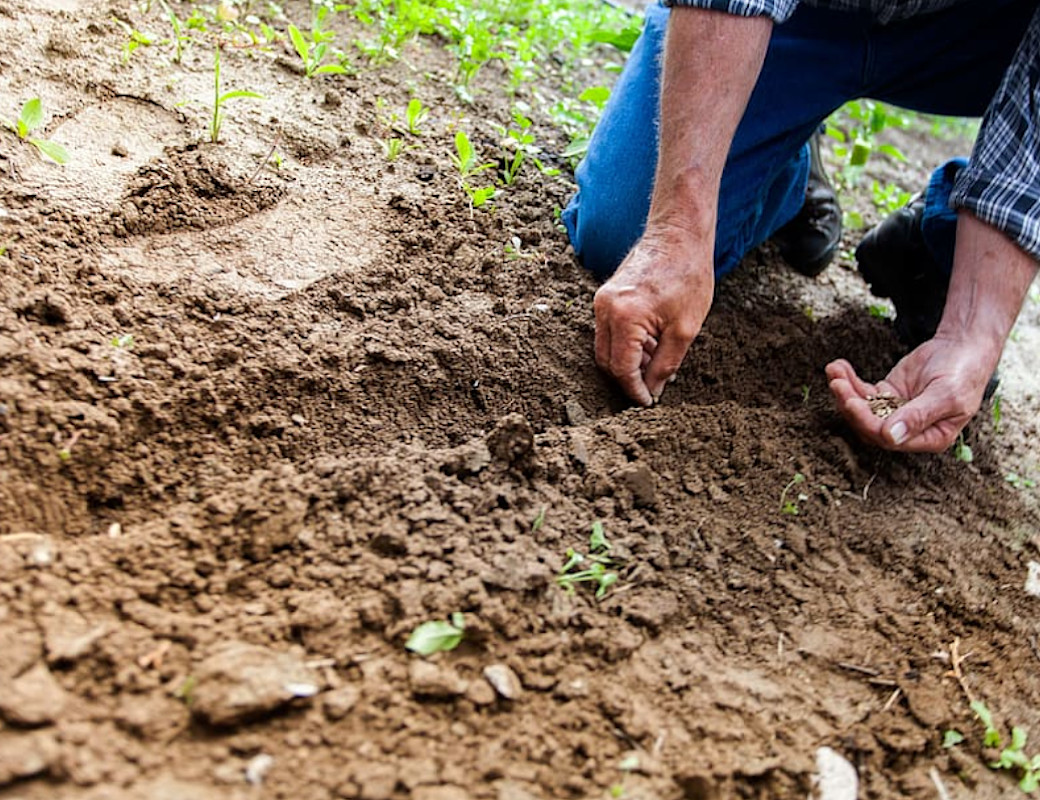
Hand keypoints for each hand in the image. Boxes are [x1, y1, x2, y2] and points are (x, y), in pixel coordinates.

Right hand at [593, 224, 713, 405]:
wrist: (678, 235)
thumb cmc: (688, 276)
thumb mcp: (685, 329)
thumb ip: (665, 365)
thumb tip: (653, 390)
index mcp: (624, 317)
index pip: (622, 369)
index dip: (634, 391)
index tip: (648, 402)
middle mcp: (605, 309)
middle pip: (607, 361)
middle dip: (628, 379)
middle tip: (653, 388)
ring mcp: (602, 301)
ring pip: (606, 348)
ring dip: (628, 361)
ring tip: (657, 361)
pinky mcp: (605, 296)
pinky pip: (609, 331)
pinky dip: (626, 345)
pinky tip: (651, 344)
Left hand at [826, 333, 999, 451]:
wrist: (964, 347)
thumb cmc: (963, 373)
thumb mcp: (946, 395)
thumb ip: (919, 416)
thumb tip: (891, 437)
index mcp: (929, 438)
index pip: (889, 439)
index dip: (867, 422)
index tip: (852, 402)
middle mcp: (909, 430)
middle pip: (869, 425)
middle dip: (850, 405)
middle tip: (837, 384)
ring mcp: (895, 412)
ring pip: (862, 409)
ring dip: (845, 391)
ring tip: (834, 370)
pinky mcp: (887, 394)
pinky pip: (863, 392)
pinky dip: (849, 380)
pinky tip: (838, 366)